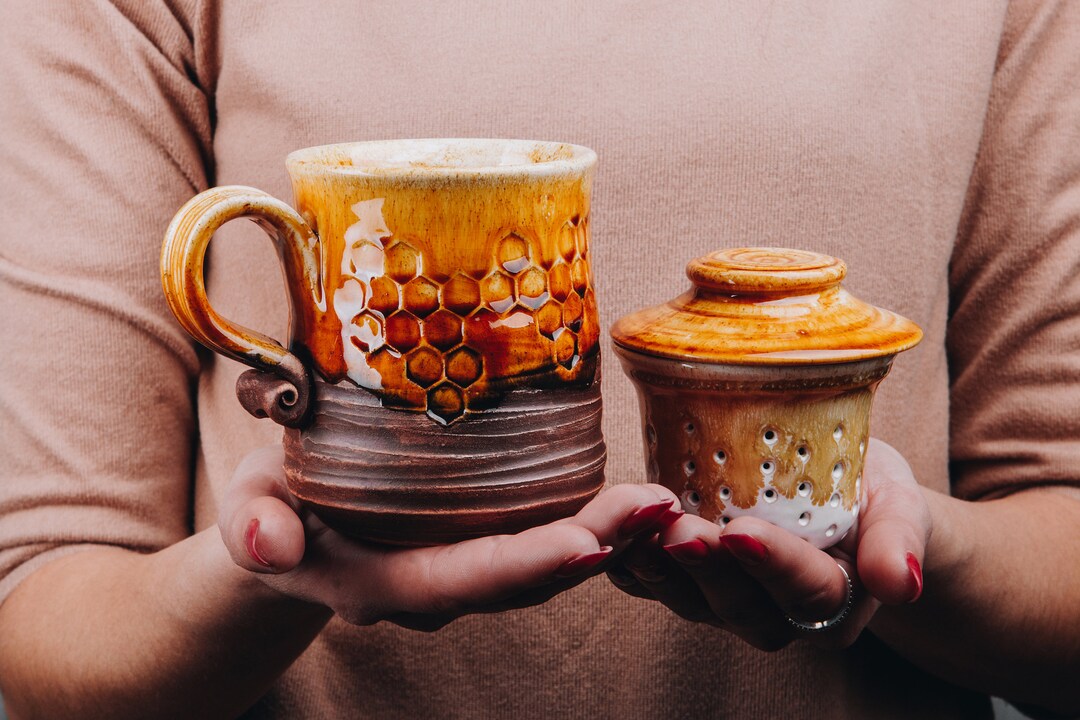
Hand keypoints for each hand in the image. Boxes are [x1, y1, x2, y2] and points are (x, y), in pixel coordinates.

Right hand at [219, 446, 682, 630]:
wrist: (283, 535)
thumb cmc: (270, 507)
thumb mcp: (251, 504)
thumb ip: (256, 527)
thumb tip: (267, 545)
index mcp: (380, 582)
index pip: (459, 580)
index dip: (522, 565)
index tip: (586, 544)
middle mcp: (433, 590)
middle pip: (522, 578)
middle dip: (595, 544)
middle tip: (658, 507)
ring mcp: (461, 573)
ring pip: (544, 567)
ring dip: (610, 538)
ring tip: (665, 501)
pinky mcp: (480, 547)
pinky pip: (543, 545)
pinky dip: (596, 528)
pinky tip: (640, 501)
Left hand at [606, 439, 930, 649]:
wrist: (843, 496)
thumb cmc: (872, 495)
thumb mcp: (900, 501)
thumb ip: (900, 538)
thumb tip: (900, 583)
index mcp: (838, 598)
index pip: (809, 592)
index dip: (774, 565)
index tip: (742, 533)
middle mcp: (780, 614)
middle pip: (743, 607)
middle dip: (708, 570)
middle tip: (680, 530)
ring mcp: (730, 604)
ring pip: (693, 605)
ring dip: (663, 571)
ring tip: (638, 532)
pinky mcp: (691, 586)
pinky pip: (656, 587)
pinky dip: (632, 566)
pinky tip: (615, 536)